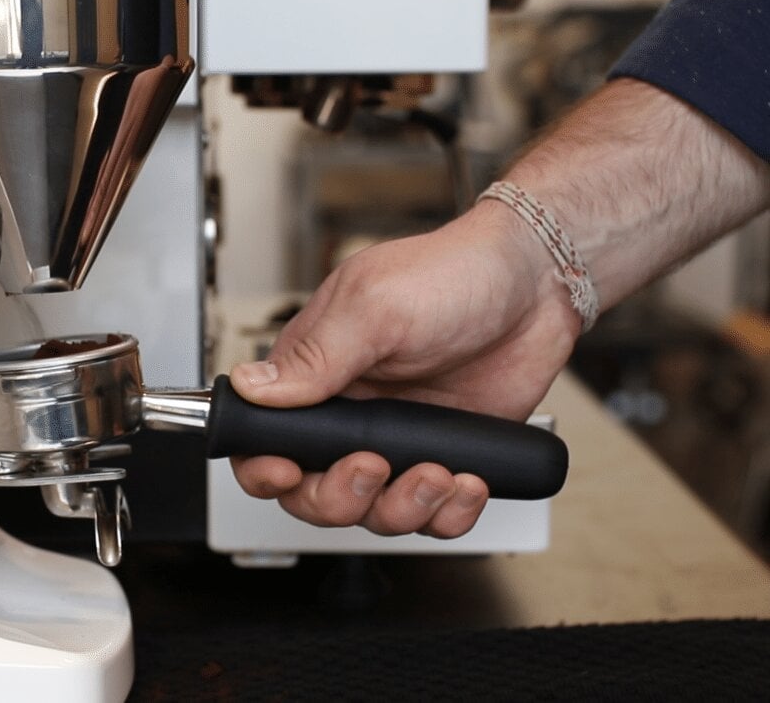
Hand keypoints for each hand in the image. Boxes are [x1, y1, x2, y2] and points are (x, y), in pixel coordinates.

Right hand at [228, 201, 579, 537]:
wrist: (536, 285)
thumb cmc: (453, 274)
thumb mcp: (374, 306)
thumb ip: (314, 356)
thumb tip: (252, 388)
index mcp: (315, 374)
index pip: (262, 438)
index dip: (263, 467)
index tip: (289, 472)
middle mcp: (350, 415)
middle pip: (312, 493)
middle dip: (339, 497)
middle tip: (373, 467)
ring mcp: (398, 442)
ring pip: (373, 513)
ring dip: (402, 508)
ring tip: (436, 472)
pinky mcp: (444, 458)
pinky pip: (433, 515)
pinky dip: (448, 514)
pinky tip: (467, 480)